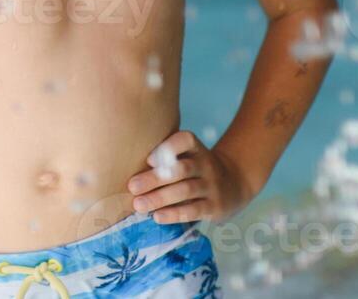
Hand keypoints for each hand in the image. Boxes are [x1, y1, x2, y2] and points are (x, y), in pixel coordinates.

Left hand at [124, 129, 253, 224]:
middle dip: (155, 179)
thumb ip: (164, 156)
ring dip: (160, 198)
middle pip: (181, 169)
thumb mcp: (188, 154)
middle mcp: (206, 164)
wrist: (234, 184)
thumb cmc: (196, 168)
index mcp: (196, 148)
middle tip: (132, 186)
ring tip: (139, 205)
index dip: (168, 147)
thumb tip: (122, 166)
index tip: (149, 159)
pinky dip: (174, 214)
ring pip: (185, 191)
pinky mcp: (215, 206)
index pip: (185, 140)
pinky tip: (157, 217)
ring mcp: (212, 185)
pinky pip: (194, 210)